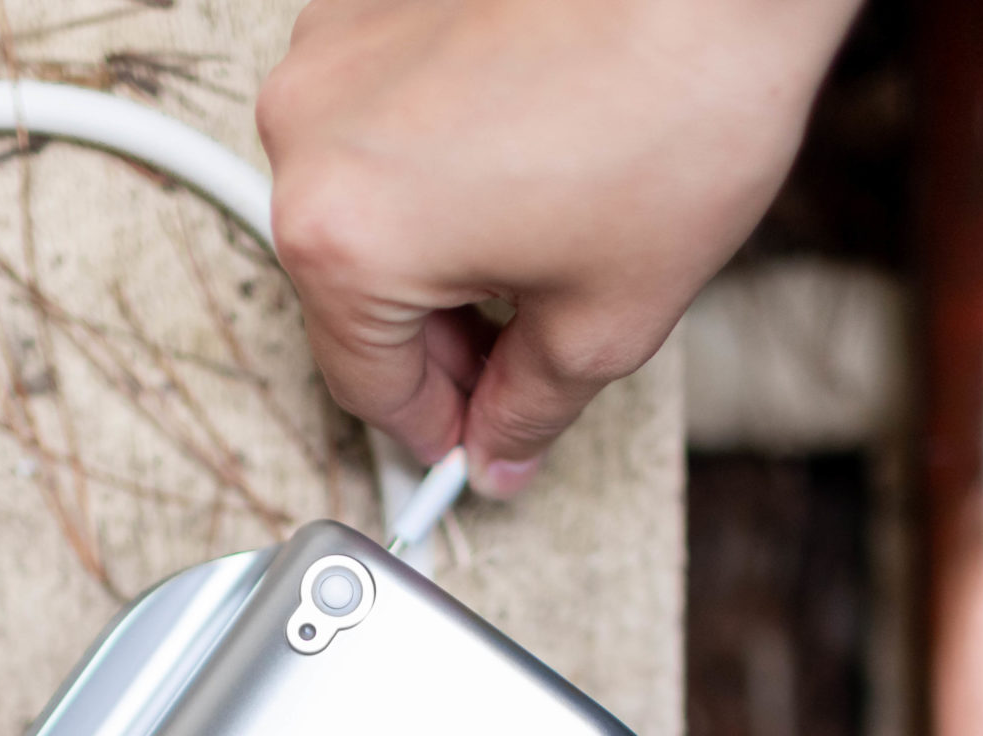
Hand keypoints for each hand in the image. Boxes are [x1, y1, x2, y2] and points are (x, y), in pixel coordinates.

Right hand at [259, 0, 861, 496]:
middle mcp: (308, 136)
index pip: (363, 383)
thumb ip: (531, 407)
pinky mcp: (366, 1)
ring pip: (366, 203)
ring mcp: (331, 54)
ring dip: (438, 250)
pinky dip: (439, 162)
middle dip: (440, 341)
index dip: (434, 430)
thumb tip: (502, 445)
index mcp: (344, 235)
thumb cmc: (674, 102)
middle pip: (352, 291)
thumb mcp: (608, 317)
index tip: (473, 442)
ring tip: (541, 249)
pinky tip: (527, 165)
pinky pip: (381, 121)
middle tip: (519, 366)